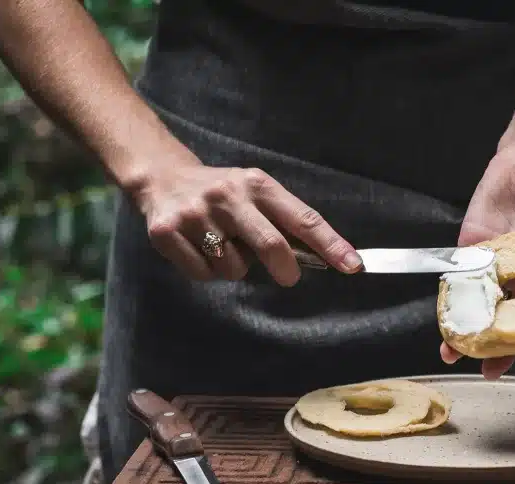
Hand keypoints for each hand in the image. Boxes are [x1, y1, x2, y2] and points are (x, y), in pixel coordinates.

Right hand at [133, 161, 361, 284]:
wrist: (161, 177)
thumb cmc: (222, 194)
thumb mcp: (255, 194)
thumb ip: (284, 222)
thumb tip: (323, 258)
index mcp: (257, 184)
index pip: (303, 218)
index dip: (330, 245)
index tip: (353, 265)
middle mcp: (228, 196)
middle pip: (272, 245)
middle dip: (286, 268)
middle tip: (288, 276)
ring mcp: (196, 214)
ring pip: (234, 267)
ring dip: (234, 268)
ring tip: (221, 246)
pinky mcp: (167, 232)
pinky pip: (203, 274)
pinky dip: (206, 271)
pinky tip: (198, 249)